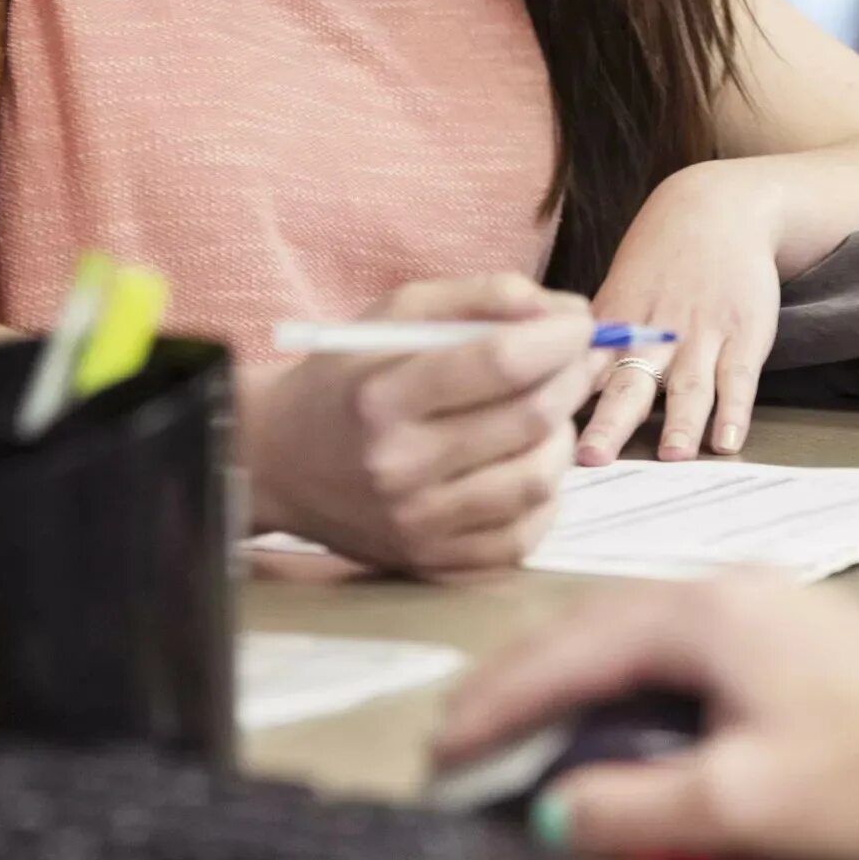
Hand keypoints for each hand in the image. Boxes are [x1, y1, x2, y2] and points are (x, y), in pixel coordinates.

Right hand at [241, 273, 603, 579]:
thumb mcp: (397, 314)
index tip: (580, 320)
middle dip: (573, 376)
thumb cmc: (347, 376)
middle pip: (530, 418)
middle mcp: (398, 465)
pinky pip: (524, 534)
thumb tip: (565, 310)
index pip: (502, 362)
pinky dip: (546, 494)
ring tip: (551, 408)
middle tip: (580, 357)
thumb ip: (482, 296)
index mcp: (383, 394)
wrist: (279, 462)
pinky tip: (531, 460)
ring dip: (565, 433)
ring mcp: (417, 524)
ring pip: (538, 478)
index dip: (559, 336)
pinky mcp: (432, 563)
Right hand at [434, 575, 858, 859]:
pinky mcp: (780, 629)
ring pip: (628, 632)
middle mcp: (722, 589)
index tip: (447, 745)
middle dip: (520, 683)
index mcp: (702, 616)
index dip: (498, 704)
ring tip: (522, 726)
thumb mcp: (743, 801)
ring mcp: (755, 602)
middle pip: (588, 628)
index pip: (566, 652)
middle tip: (464, 736)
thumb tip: (552, 811)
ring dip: (569, 677)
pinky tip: (612, 712)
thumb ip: (634, 806)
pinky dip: (621, 677)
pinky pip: (672, 645)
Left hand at [579, 164, 780, 462]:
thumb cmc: (662, 259)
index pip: (582, 372)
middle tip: (592, 457)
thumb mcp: (618, 290)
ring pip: (689, 385)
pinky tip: (728, 441)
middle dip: (610, 421)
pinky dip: (734, 412)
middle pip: (629, 382)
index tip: (542, 437)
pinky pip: (738, 379)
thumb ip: (594, 344)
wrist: (720, 208)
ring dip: (680, 422)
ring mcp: (703, 336)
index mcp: (616, 325)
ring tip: (673, 456)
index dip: (563, 402)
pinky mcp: (744, 336)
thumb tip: (551, 390)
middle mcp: (656, 335)